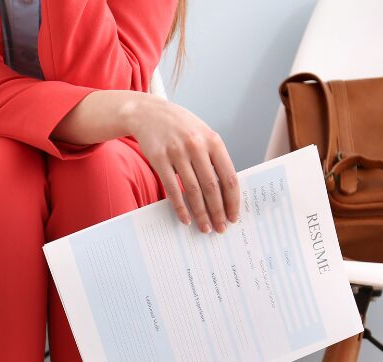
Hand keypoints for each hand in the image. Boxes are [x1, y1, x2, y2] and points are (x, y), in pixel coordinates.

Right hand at [122, 93, 239, 233]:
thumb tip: (226, 190)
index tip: (234, 216)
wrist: (149, 112)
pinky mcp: (159, 159)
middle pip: (212, 187)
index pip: (228, 177)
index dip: (233, 200)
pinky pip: (171, 189)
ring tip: (205, 227)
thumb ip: (214, 157)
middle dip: (218, 212)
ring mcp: (177, 152)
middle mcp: (196, 146)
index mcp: (213, 141)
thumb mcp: (202, 134)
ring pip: (193, 191)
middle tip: (221, 228)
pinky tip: (185, 218)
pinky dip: (180, 207)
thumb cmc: (180, 126)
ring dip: (200, 213)